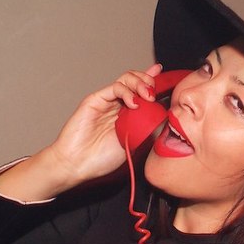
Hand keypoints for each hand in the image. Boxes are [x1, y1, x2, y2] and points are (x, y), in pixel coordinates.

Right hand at [45, 63, 163, 186]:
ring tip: (147, 96)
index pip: (142, 93)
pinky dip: (127, 91)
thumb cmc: (101, 159)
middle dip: (148, 82)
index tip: (165, 79)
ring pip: (126, 79)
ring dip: (140, 83)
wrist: (77, 164)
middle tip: (154, 94)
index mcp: (127, 115)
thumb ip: (145, 130)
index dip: (153, 84)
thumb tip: (162, 119)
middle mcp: (117, 105)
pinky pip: (114, 87)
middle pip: (136, 81)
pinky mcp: (95, 99)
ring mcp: (107, 101)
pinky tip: (133, 103)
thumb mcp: (133, 145)